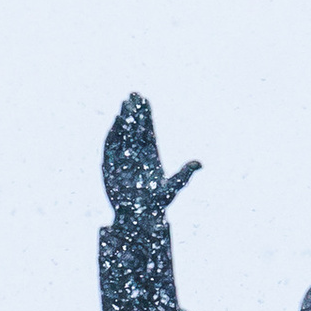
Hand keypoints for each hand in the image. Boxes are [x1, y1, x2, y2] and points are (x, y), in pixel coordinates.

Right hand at [102, 93, 201, 229]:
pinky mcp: (111, 165)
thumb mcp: (172, 188)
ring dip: (123, 119)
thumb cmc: (157, 204)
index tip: (145, 101)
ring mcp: (124, 158)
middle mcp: (137, 154)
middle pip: (135, 129)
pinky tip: (115, 122)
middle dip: (134, 112)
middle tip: (134, 94)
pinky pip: (111, 146)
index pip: (148, 131)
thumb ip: (183, 175)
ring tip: (125, 103)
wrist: (139, 216)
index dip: (146, 116)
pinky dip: (113, 134)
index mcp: (151, 155)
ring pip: (123, 134)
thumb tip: (199, 164)